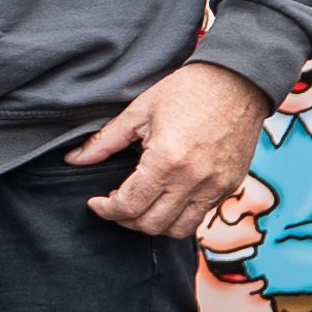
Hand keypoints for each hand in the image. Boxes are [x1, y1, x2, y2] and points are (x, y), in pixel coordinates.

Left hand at [68, 59, 266, 235]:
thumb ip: (105, 141)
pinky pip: (201, 216)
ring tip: (140, 206)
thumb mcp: (139, 112)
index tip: (96, 203)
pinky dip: (179, 216)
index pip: (129, 206)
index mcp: (166, 161)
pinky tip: (166, 198)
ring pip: (178, 229)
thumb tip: (74, 159)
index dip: (106, 210)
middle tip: (115, 205)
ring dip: (153, 224)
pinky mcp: (230, 186)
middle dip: (125, 220)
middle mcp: (193, 180)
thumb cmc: (187, 91)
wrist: (237, 82)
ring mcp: (216, 186)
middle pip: (152, 225)